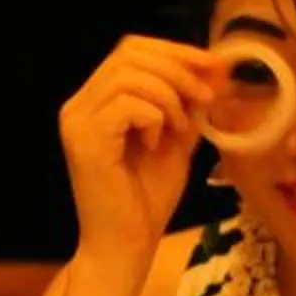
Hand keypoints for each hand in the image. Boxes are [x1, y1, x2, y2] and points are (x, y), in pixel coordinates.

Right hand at [56, 35, 212, 267]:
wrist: (126, 246)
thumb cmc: (146, 200)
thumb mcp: (176, 140)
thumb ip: (189, 104)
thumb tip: (218, 69)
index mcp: (96, 100)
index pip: (131, 50)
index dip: (174, 50)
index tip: (212, 65)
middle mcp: (79, 105)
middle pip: (129, 53)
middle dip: (177, 67)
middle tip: (206, 95)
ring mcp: (77, 121)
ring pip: (128, 74)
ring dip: (168, 95)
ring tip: (179, 127)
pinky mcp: (84, 140)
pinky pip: (127, 103)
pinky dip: (153, 117)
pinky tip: (155, 143)